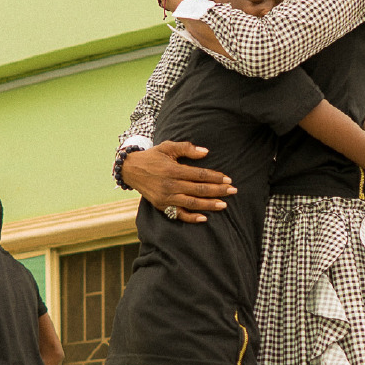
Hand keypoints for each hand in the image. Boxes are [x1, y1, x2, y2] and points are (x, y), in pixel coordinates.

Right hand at [121, 143, 235, 223]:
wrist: (131, 170)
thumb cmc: (152, 156)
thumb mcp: (167, 147)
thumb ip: (186, 148)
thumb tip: (206, 152)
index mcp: (172, 170)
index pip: (199, 175)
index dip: (215, 177)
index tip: (228, 179)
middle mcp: (170, 185)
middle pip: (198, 189)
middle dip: (217, 191)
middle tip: (233, 191)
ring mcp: (165, 197)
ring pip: (192, 203)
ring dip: (209, 204)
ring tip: (224, 204)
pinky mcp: (161, 206)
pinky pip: (178, 214)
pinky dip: (191, 217)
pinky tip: (204, 218)